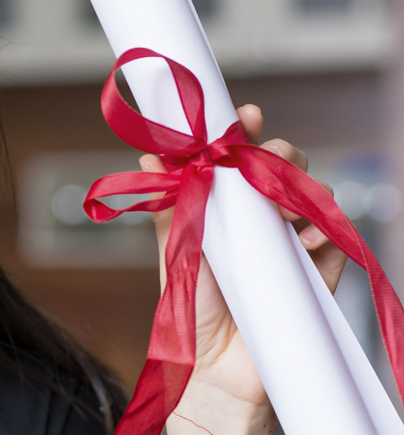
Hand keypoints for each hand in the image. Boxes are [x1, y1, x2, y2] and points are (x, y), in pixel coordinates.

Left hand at [144, 104, 348, 434]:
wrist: (216, 367)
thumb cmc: (192, 307)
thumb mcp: (175, 250)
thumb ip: (170, 203)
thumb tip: (148, 158)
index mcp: (225, 204)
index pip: (239, 155)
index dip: (244, 130)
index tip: (244, 115)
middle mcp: (260, 216)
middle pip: (281, 162)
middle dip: (276, 151)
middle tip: (260, 162)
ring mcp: (292, 238)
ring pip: (309, 189)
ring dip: (295, 188)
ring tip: (274, 213)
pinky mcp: (320, 267)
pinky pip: (333, 231)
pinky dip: (320, 227)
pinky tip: (300, 238)